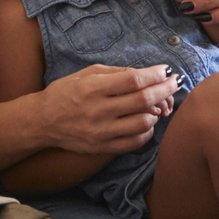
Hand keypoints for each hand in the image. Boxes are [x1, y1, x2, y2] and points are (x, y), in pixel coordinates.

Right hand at [36, 64, 176, 155]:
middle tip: (175, 84)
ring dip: (157, 112)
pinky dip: (147, 131)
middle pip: (143, 101)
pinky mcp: (102, 148)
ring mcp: (100, 132)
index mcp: (92, 88)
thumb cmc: (66, 92)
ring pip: (143, 123)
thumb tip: (149, 73)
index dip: (155, 75)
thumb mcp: (87, 73)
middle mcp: (97, 111)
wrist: (43, 121)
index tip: (166, 71)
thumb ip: (118, 72)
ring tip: (158, 104)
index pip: (133, 80)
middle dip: (165, 90)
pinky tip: (147, 121)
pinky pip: (134, 142)